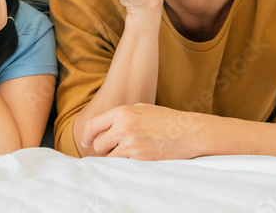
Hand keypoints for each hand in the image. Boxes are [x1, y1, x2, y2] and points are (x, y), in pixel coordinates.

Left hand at [81, 103, 204, 159]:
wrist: (189, 131)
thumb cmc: (166, 120)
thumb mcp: (140, 109)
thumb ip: (120, 116)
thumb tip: (101, 126)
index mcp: (122, 112)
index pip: (93, 126)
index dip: (87, 136)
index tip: (86, 142)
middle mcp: (124, 127)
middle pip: (98, 144)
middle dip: (103, 148)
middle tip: (115, 148)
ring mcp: (131, 143)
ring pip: (108, 157)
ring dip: (115, 157)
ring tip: (130, 151)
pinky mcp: (140, 158)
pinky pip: (122, 165)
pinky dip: (126, 163)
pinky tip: (137, 157)